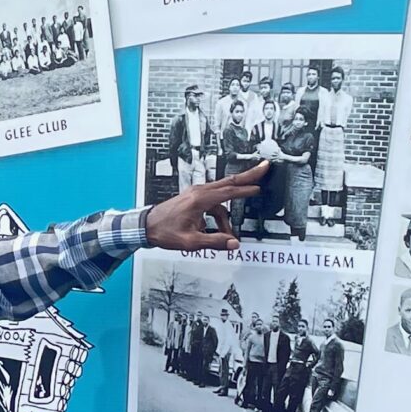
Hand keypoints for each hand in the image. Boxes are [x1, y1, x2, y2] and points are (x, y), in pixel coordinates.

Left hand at [147, 162, 268, 252]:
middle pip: (229, 182)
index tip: (260, 184)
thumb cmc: (164, 231)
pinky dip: (220, 215)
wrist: (146, 226)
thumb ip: (214, 242)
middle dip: (248, 176)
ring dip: (229, 213)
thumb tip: (233, 243)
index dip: (247, 188)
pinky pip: (214, 204)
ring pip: (222, 195)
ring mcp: (195, 193)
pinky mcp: (193, 198)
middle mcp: (198, 192)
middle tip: (264, 168)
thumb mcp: (190, 242)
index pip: (229, 191)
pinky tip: (218, 230)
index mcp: (200, 199)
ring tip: (229, 233)